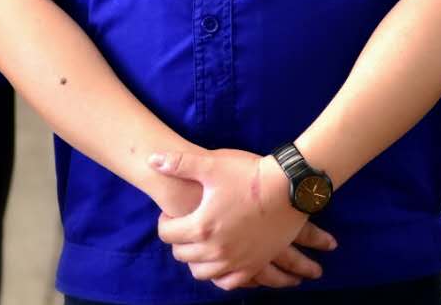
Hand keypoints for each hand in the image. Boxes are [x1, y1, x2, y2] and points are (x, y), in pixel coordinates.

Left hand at [149, 148, 335, 290]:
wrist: (288, 186)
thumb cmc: (249, 174)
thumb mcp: (212, 165)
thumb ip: (179, 164)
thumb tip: (152, 159)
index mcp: (201, 227)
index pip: (167, 235)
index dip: (165, 222)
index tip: (171, 212)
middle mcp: (216, 250)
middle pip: (182, 255)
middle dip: (179, 240)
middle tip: (185, 224)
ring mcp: (236, 261)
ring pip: (203, 273)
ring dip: (196, 259)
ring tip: (199, 243)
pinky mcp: (253, 265)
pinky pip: (228, 282)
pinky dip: (220, 275)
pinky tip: (220, 262)